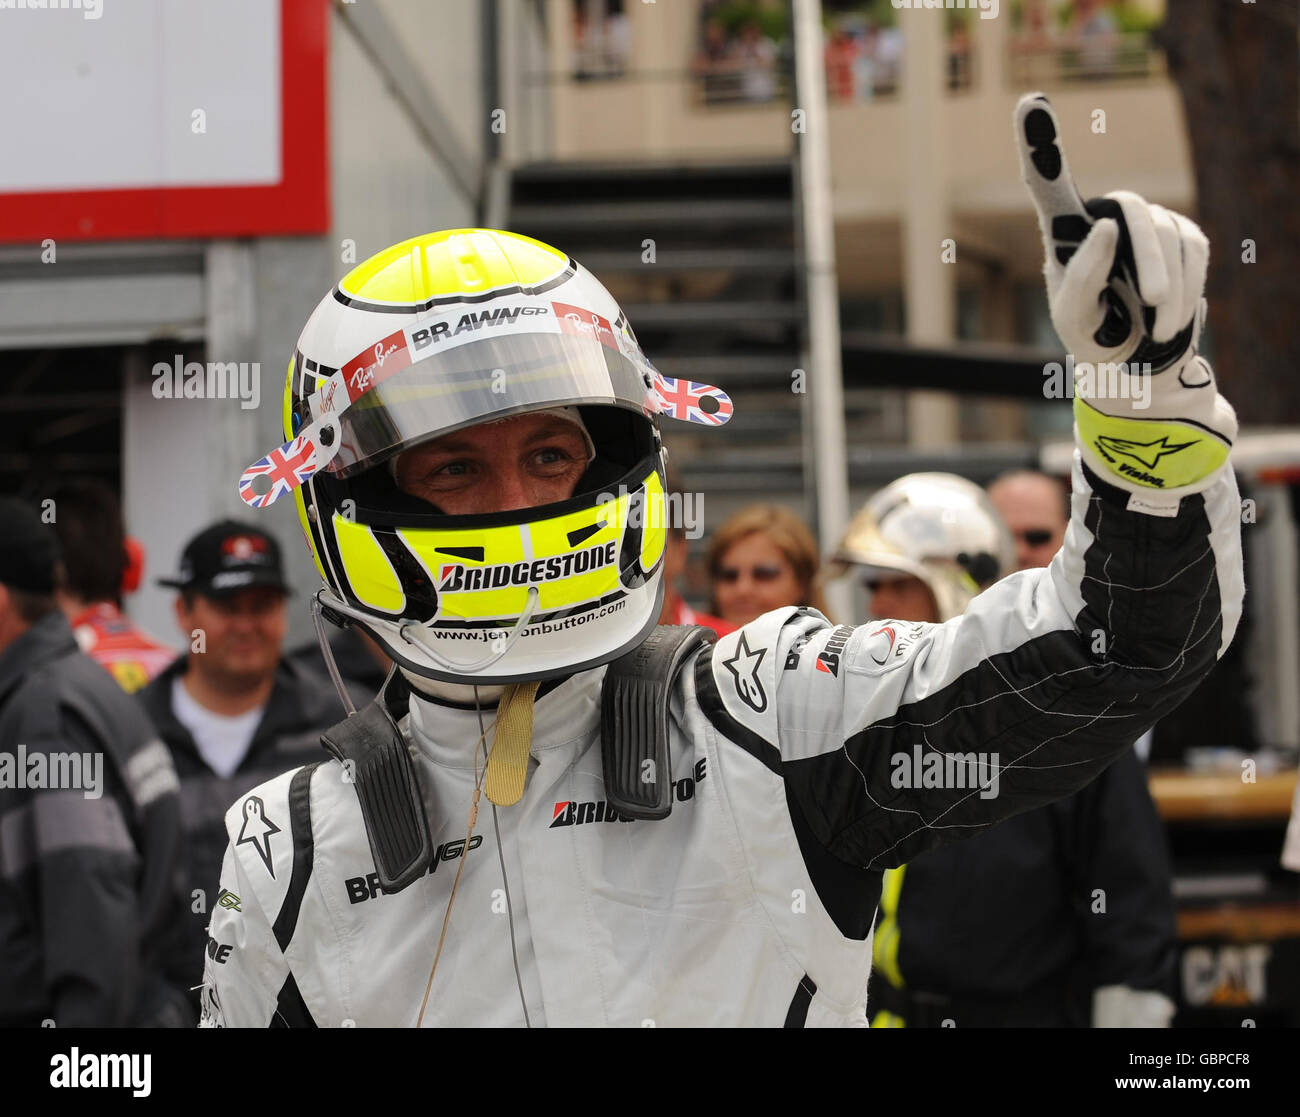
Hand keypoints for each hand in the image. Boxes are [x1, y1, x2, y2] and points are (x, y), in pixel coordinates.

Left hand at [1014, 93, 1235, 498]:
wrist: (1133, 359)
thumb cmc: (1090, 336)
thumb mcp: (1074, 319)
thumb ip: (1081, 277)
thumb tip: (1109, 225)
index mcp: (1063, 232)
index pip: (1047, 182)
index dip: (1039, 143)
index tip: (1029, 103)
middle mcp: (1103, 215)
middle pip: (1131, 211)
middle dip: (1149, 260)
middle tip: (1154, 305)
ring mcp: (1145, 222)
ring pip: (1168, 234)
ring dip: (1169, 288)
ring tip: (1157, 325)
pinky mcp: (1182, 235)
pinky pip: (1194, 250)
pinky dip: (1187, 288)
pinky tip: (1169, 319)